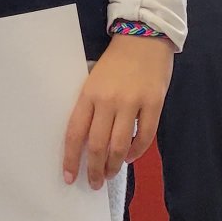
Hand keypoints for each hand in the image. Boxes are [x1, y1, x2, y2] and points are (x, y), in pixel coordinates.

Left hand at [62, 33, 172, 188]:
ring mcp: (132, 102)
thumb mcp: (94, 80)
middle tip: (93, 183)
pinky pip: (145, 136)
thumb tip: (87, 142)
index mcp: (89, 94)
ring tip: (110, 174)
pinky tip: (130, 157)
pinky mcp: (154, 103)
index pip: (75, 133)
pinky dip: (136, 152)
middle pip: (98, 145)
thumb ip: (91, 107)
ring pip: (120, 145)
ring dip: (114, 165)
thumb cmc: (115, 61)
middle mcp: (108, 100)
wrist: (143, 37)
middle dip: (94, 169)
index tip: (68, 177)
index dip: (71, 159)